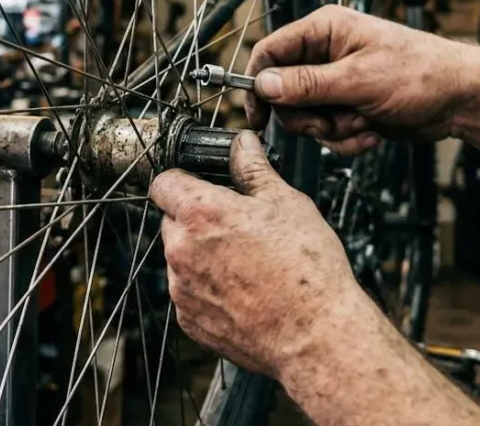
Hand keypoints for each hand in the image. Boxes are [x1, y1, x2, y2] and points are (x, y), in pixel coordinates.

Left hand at [149, 132, 378, 377]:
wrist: (315, 336)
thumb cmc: (306, 270)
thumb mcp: (286, 203)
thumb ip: (254, 169)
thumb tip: (242, 143)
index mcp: (200, 213)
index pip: (163, 182)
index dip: (184, 179)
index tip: (203, 184)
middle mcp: (180, 250)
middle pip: (172, 220)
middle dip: (196, 218)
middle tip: (237, 226)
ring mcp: (181, 289)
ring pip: (180, 257)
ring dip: (201, 254)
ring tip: (247, 263)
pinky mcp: (189, 320)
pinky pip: (189, 293)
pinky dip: (207, 289)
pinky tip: (243, 291)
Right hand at [245, 5, 479, 154]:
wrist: (460, 100)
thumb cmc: (422, 73)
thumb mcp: (358, 79)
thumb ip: (306, 84)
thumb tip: (263, 84)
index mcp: (324, 30)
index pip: (269, 52)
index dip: (258, 84)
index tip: (258, 114)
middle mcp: (326, 54)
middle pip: (283, 93)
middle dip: (308, 116)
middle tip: (331, 122)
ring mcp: (337, 82)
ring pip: (305, 117)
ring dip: (332, 130)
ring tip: (361, 122)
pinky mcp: (348, 106)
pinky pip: (328, 131)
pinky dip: (347, 138)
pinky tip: (371, 130)